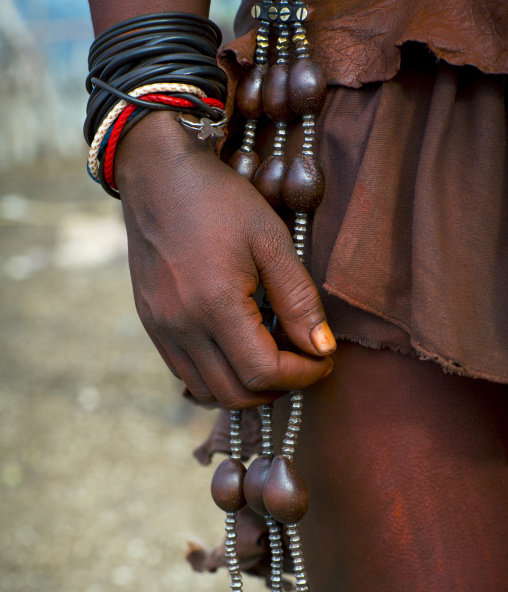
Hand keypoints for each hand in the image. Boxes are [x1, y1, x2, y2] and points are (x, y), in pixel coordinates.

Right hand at [115, 111, 335, 408]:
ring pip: (209, 392)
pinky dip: (218, 376)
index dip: (303, 375)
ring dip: (247, 387)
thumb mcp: (271, 240)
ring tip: (271, 356)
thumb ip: (299, 299)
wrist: (156, 175)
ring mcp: (161, 330)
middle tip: (302, 361)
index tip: (323, 359)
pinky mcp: (152, 325)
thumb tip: (322, 348)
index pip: (264, 372)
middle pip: (236, 394)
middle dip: (278, 388)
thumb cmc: (219, 200)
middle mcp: (181, 327)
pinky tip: (237, 348)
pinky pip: (185, 374)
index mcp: (214, 304)